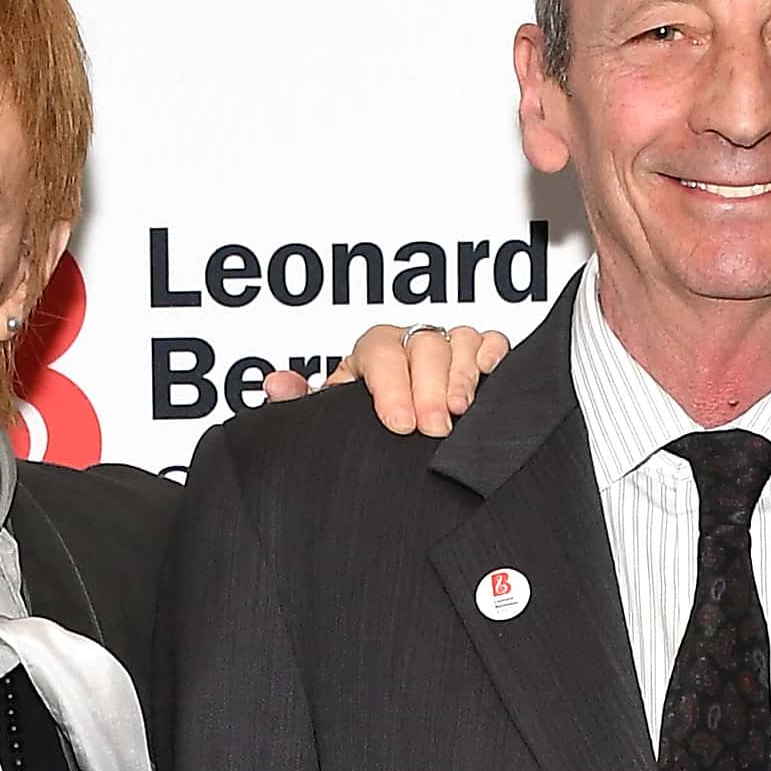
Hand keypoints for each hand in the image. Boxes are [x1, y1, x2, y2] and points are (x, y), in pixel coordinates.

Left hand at [260, 322, 510, 435]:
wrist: (395, 428)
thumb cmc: (366, 417)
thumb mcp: (332, 415)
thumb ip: (303, 402)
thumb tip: (275, 386)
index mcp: (373, 352)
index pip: (381, 352)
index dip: (391, 386)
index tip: (399, 424)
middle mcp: (411, 343)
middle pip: (425, 346)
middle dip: (430, 389)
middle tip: (433, 430)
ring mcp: (447, 347)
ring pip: (460, 340)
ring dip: (462, 375)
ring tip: (460, 411)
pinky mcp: (479, 357)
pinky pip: (492, 342)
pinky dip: (494, 354)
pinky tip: (490, 377)